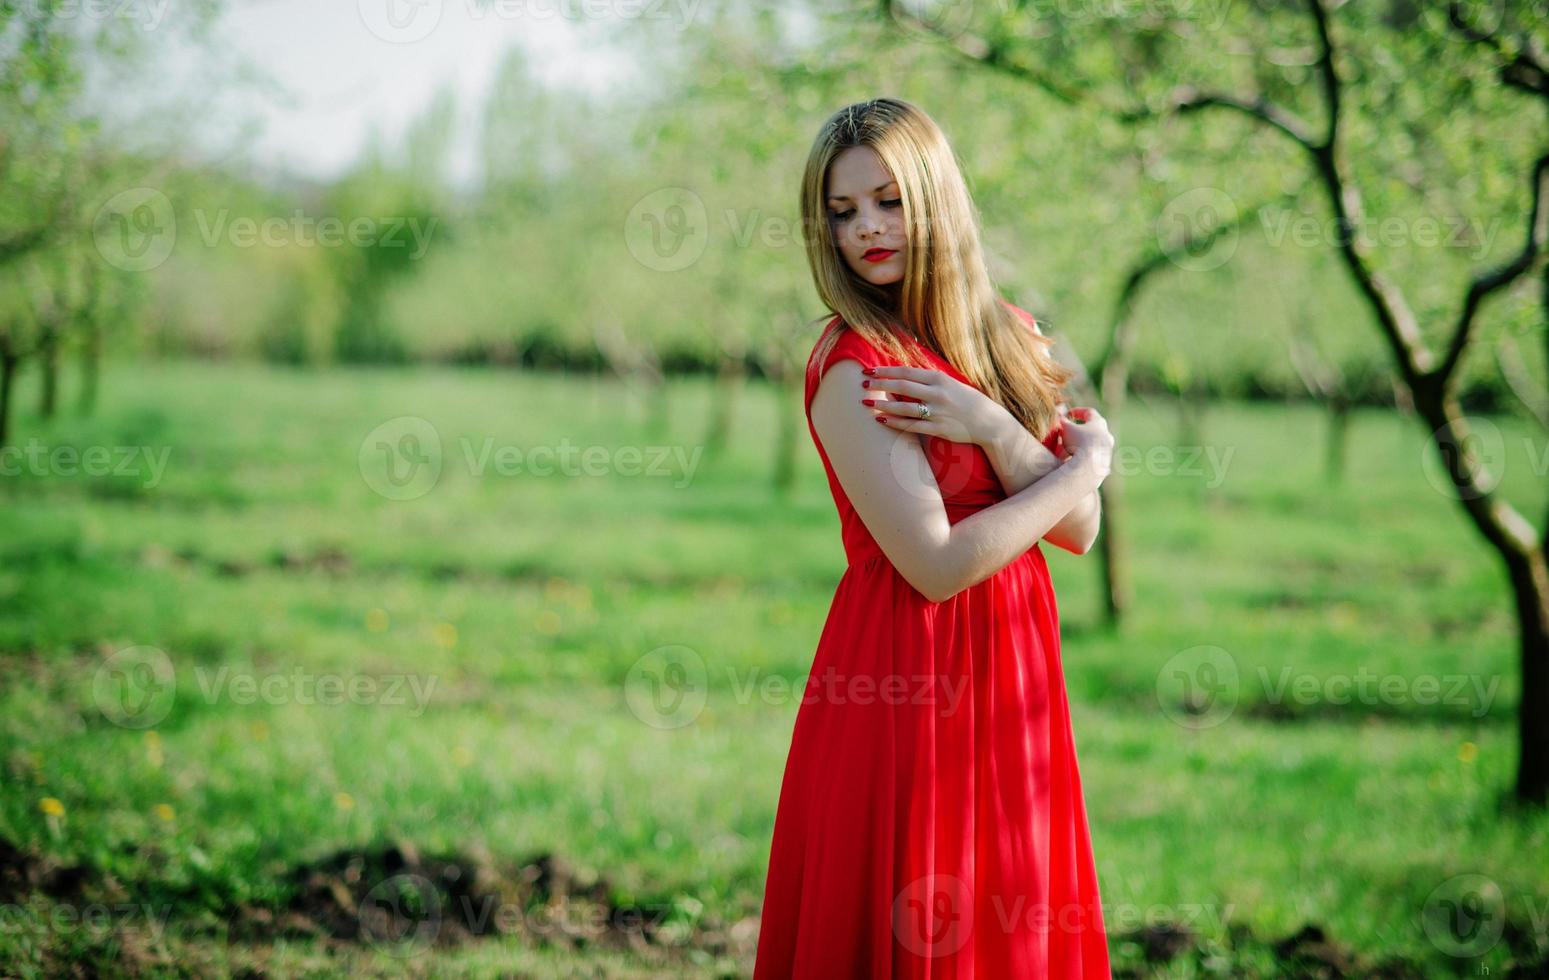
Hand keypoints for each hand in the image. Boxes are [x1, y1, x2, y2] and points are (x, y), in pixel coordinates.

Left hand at [859, 364, 1013, 446]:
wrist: (988, 422)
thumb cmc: (966, 400)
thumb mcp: (950, 383)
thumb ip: (929, 379)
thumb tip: (903, 373)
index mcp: (939, 379)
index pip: (906, 372)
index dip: (885, 371)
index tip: (869, 370)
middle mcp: (937, 393)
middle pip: (902, 386)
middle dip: (880, 385)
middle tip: (863, 384)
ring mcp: (937, 412)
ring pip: (904, 407)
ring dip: (883, 405)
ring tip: (867, 403)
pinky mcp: (938, 429)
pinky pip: (912, 425)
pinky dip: (895, 422)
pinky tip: (882, 420)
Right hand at [1059, 406, 1113, 480]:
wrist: (1091, 465)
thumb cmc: (1079, 442)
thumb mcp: (1066, 429)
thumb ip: (1063, 422)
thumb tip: (1059, 417)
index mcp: (1099, 422)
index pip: (1089, 412)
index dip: (1077, 412)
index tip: (1068, 414)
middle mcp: (1106, 434)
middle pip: (1092, 428)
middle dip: (1079, 430)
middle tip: (1068, 433)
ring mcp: (1107, 448)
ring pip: (1092, 443)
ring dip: (1080, 444)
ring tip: (1067, 450)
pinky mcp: (1105, 461)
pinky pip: (1093, 455)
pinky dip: (1083, 455)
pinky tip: (1073, 460)